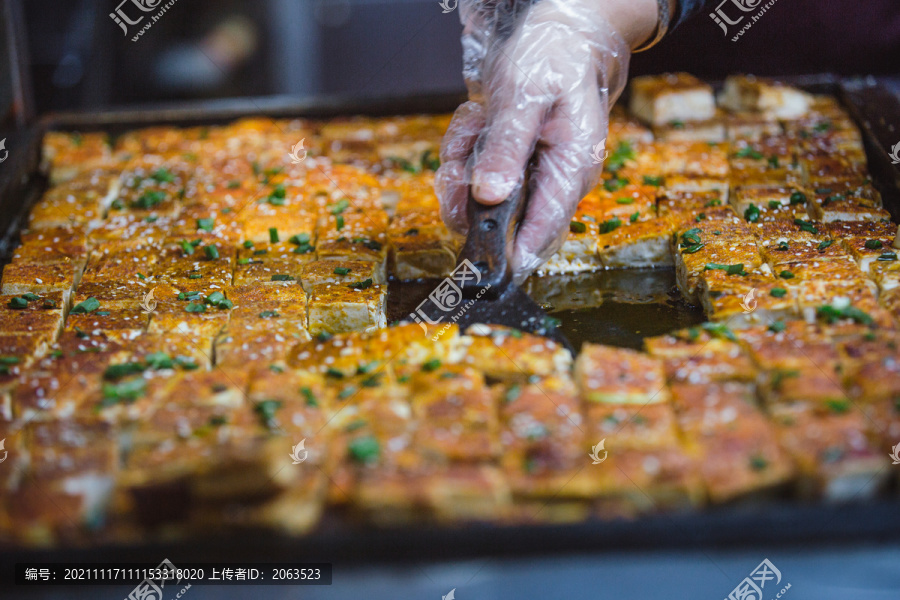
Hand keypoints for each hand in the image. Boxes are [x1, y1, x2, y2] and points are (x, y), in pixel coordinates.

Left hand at [436, 0, 653, 283]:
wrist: (561, 32)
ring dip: (462, 167)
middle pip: (504, 224)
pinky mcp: (514, 166)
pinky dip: (464, 150)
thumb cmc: (553, 58)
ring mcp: (534, 175)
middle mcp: (555, 182)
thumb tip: (490, 197)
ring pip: (482, 200)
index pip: (542, 235)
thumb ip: (507, 148)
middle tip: (455, 165)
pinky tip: (476, 121)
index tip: (473, 264)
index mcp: (571, 170)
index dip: (508, 256)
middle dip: (467, 199)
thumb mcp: (525, 96)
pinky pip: (476, 175)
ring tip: (473, 125)